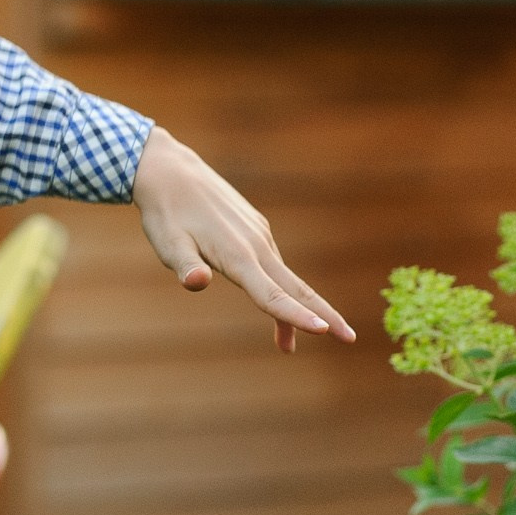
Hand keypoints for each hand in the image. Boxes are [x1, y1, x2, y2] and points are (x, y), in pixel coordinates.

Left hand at [133, 127, 355, 353]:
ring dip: (296, 308)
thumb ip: (184, 265)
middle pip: (296, 287)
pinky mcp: (255, 228)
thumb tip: (197, 283)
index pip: (271, 294)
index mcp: (237, 255)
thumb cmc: (165, 212)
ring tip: (286, 345)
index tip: (325, 332)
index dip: (296, 316)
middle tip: (350, 340)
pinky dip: (278, 286)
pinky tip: (270, 296)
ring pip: (284, 278)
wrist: (170, 170)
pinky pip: (272, 264)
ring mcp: (259, 235)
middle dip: (325, 314)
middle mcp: (256, 245)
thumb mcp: (166, 242)